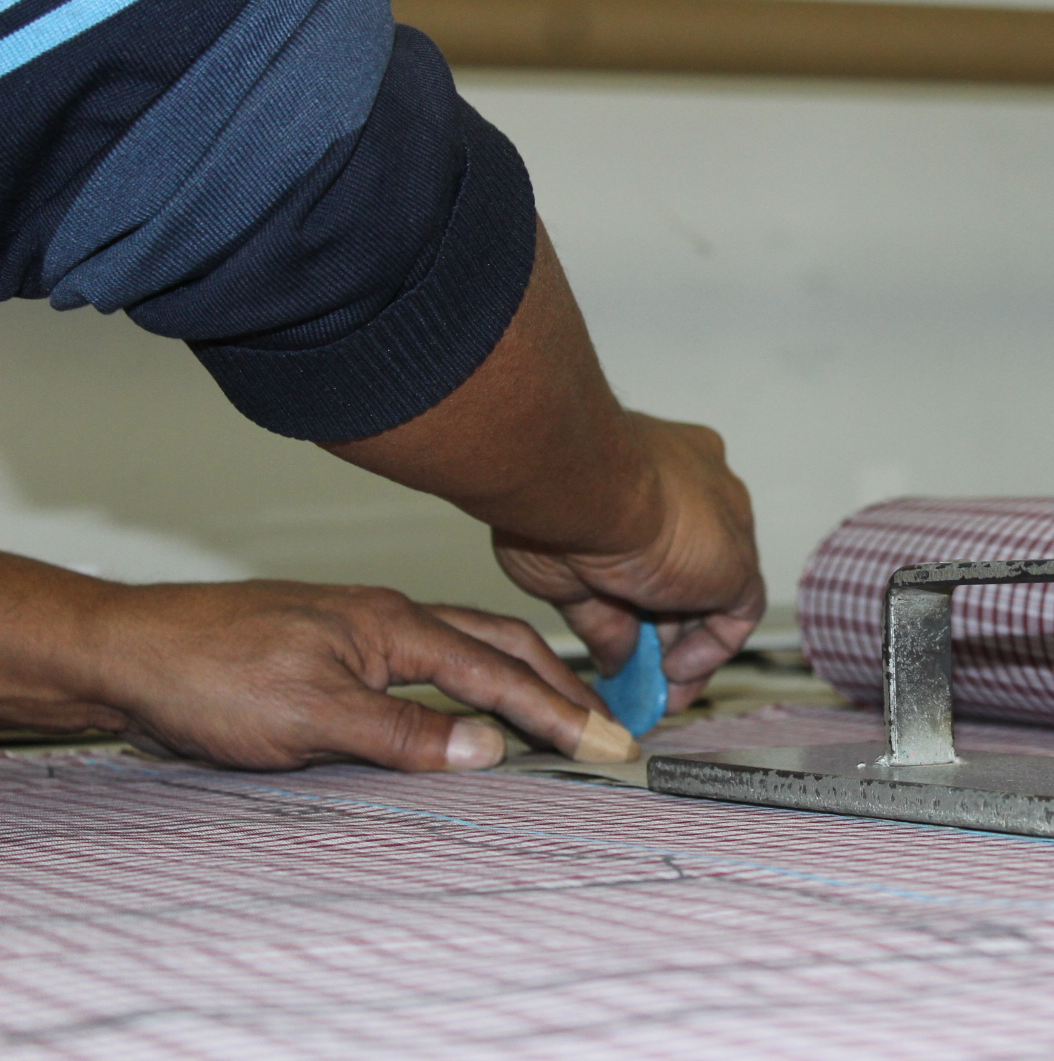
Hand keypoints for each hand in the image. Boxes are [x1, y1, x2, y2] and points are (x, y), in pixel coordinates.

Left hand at [0, 555, 638, 770]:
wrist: (132, 650)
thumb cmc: (210, 674)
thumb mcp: (312, 719)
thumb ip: (404, 733)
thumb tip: (487, 747)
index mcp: (396, 628)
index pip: (499, 674)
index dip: (559, 712)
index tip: (609, 742)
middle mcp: (390, 617)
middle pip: (502, 643)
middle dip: (562, 682)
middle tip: (608, 722)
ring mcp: (366, 624)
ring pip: (470, 642)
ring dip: (524, 670)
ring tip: (561, 702)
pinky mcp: (341, 640)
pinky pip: (434, 651)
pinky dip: (477, 669)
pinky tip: (471, 692)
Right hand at [493, 412, 765, 711]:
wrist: (580, 486)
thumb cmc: (555, 505)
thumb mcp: (564, 569)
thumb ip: (599, 617)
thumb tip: (615, 659)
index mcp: (663, 466)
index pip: (665, 536)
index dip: (644, 590)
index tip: (625, 631)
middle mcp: (703, 485)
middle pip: (692, 566)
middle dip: (666, 628)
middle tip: (639, 675)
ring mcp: (727, 520)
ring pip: (715, 593)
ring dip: (686, 648)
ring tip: (656, 692)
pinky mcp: (739, 561)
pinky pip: (737, 616)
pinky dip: (710, 650)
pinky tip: (673, 673)